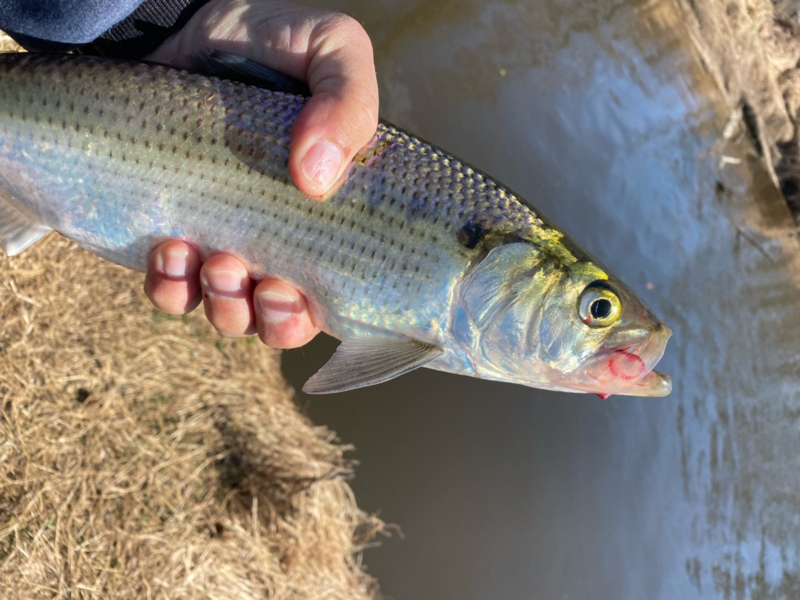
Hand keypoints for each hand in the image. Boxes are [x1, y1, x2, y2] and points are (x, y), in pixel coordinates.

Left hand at [142, 0, 378, 347]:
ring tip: (213, 260)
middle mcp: (280, 240)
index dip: (317, 312)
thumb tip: (318, 179)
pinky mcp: (171, 236)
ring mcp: (224, 241)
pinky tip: (170, 250)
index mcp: (329, 214)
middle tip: (260, 283)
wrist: (181, 23)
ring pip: (229, 316)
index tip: (297, 292)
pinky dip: (170, 288)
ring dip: (224, 307)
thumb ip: (348, 99)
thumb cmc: (267, 40)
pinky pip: (171, 293)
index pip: (338, 292)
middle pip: (281, 321)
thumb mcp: (330, 48)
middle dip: (270, 319)